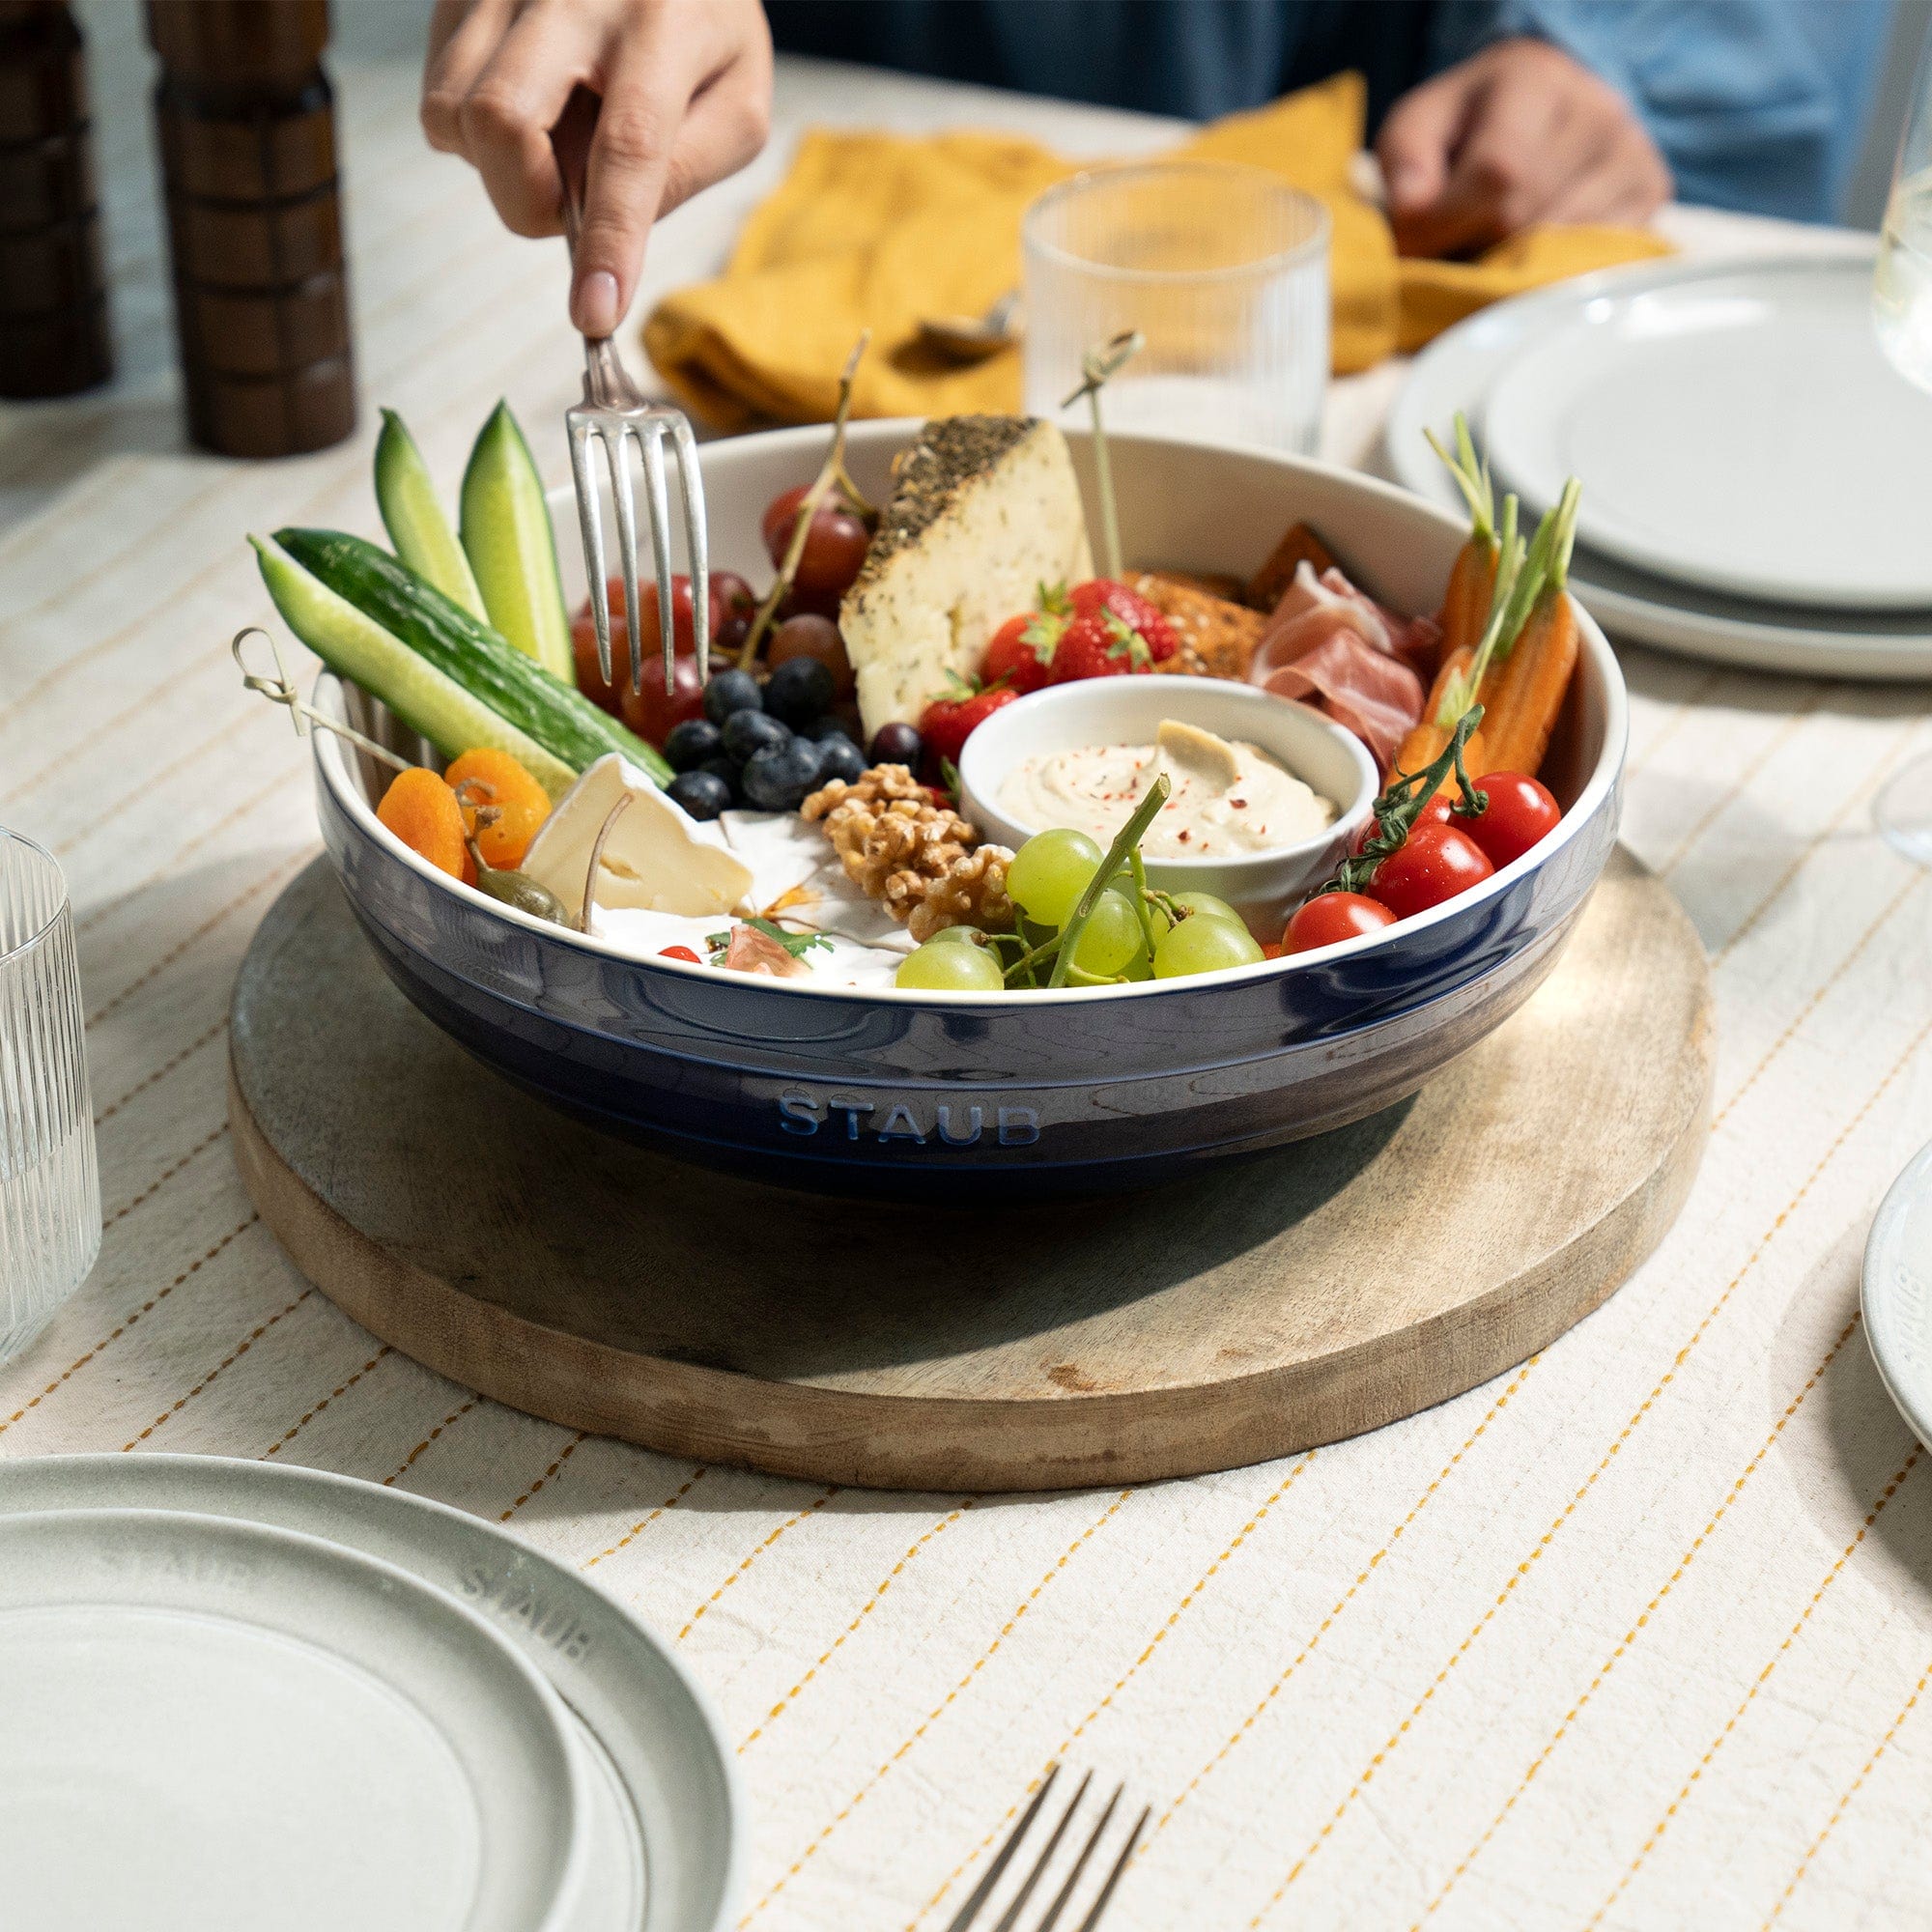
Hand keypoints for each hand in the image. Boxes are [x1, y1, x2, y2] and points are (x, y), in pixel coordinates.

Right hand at [421, 0, 771, 334]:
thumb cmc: (702, 21)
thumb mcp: (736, 96)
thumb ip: (687, 167)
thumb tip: (609, 228)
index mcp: (663, 23)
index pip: (626, 146)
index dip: (606, 240)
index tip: (594, 312)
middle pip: (502, 121)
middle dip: (526, 201)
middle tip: (565, 207)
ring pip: (455, 114)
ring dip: (500, 166)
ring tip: (553, 138)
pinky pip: (438, 93)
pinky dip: (475, 131)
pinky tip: (527, 105)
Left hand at [1376, 37, 1670, 258]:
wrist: (1544, 105)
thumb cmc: (1470, 124)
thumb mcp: (1420, 126)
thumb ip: (1405, 164)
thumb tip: (1413, 217)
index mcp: (1536, 81)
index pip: (1499, 172)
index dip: (1448, 222)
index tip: (1416, 242)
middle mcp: (1599, 112)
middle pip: (1526, 219)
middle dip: (1476, 246)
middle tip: (1457, 242)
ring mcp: (1633, 154)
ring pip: (1561, 250)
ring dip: (1512, 265)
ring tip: (1494, 243)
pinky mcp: (1651, 194)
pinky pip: (1595, 260)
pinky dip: (1551, 270)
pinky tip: (1534, 250)